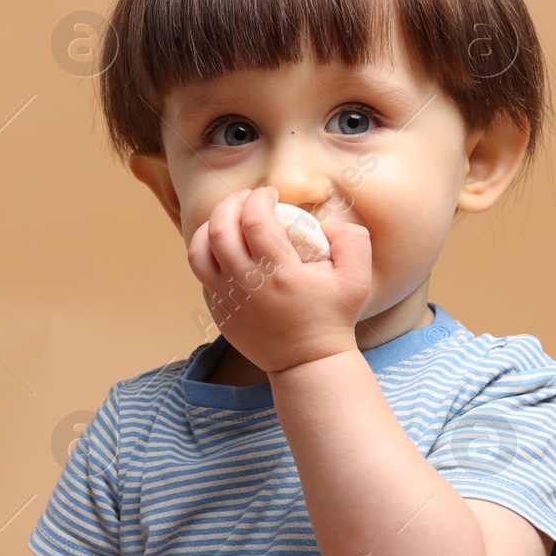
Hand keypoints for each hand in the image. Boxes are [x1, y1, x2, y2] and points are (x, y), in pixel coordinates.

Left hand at [187, 186, 371, 374]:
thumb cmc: (333, 317)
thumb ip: (353, 240)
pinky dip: (209, 252)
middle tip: (247, 199)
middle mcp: (247, 285)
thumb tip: (328, 221)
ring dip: (210, 226)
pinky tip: (229, 247)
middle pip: (219, 229)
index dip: (259, 197)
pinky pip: (202, 274)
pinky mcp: (218, 311)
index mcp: (279, 273)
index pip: (254, 219)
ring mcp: (227, 300)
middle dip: (231, 203)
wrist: (308, 361)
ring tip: (229, 219)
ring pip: (198, 252)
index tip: (271, 194)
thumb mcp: (358, 278)